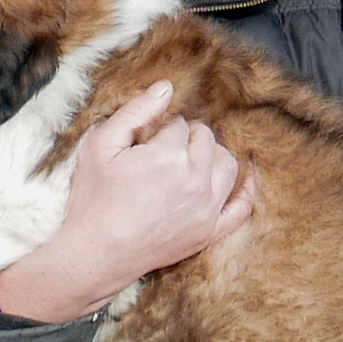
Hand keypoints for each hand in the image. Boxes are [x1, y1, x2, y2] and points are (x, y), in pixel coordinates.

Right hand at [0, 86, 251, 320]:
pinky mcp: (209, 232)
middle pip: (206, 139)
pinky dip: (248, 189)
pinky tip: (249, 176)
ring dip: (213, 154)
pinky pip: (241, 207)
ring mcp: (206, 209)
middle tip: (166, 147)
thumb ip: (135, 112)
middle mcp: (195, 181)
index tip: (146, 142)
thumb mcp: (100, 146)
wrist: (94, 254)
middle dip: (188, 136)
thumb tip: (167, 87)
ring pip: (228, 165)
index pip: (178, 125)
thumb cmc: (93, 199)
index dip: (160, 129)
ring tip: (192, 157)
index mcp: (168, 156)